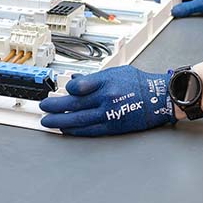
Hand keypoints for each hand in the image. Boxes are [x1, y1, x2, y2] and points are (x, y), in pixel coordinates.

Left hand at [39, 66, 174, 135]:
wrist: (159, 99)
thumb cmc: (139, 84)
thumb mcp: (116, 72)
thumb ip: (93, 78)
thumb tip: (74, 80)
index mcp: (107, 80)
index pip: (79, 85)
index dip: (67, 88)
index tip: (61, 89)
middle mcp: (107, 97)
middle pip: (75, 103)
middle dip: (56, 106)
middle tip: (43, 107)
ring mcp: (109, 113)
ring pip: (79, 119)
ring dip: (61, 121)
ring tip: (48, 122)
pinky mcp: (113, 126)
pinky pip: (90, 130)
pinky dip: (76, 130)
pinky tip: (66, 130)